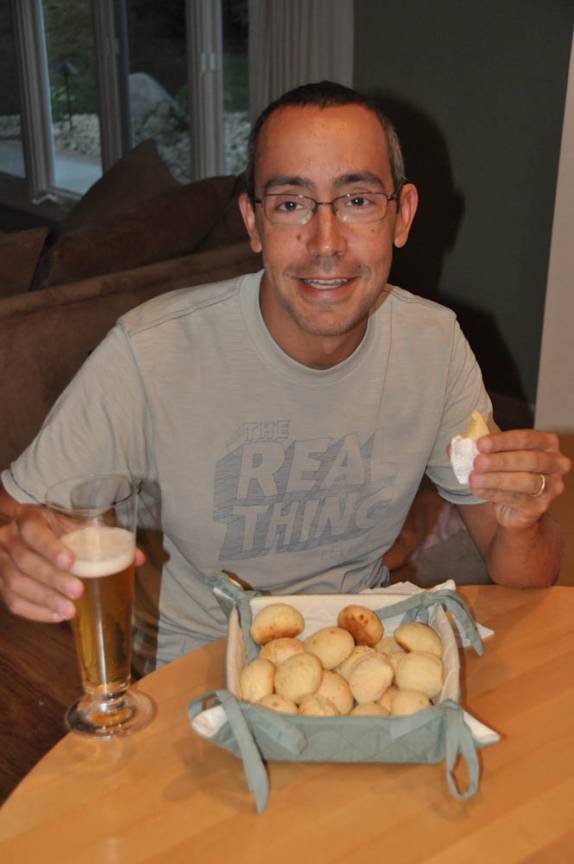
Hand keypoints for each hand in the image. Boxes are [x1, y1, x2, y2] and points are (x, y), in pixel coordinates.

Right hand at [0, 502, 145, 622]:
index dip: (50, 547)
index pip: (33, 531)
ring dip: (43, 599)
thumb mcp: (73, 524)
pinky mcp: (0, 583)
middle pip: (25, 561)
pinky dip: (34, 611)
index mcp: (27, 518)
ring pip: (15, 583)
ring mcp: (0, 561)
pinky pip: (12, 601)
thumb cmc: (54, 528)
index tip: (71, 562)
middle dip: (51, 579)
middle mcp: (8, 538)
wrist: (22, 532)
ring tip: (69, 611)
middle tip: (77, 592)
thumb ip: (103, 537)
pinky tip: (56, 617)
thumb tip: (139, 558)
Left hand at [469, 429, 570, 528]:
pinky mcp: (540, 506)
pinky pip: (516, 499)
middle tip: (477, 462)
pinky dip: (494, 493)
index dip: (502, 441)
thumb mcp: (494, 455)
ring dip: (496, 479)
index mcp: (547, 443)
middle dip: (500, 461)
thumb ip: (478, 448)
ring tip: (474, 478)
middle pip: (529, 460)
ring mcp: (552, 486)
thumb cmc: (506, 472)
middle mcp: (556, 463)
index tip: (480, 444)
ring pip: (525, 481)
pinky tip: (477, 490)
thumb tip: (455, 446)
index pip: (526, 438)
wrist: (514, 507)